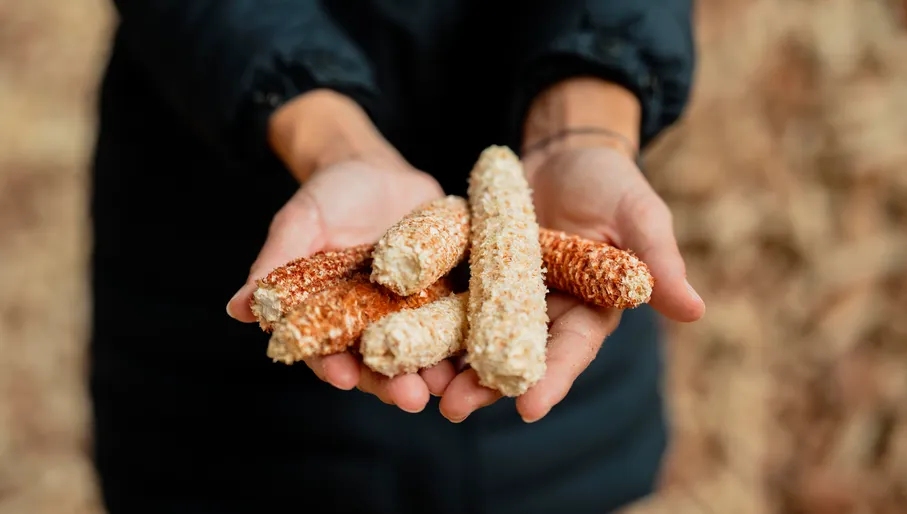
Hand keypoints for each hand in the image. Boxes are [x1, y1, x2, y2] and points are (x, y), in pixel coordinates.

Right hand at [226, 91, 451, 413]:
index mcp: (333, 317)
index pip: (330, 351)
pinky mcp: (448, 295)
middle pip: (382, 363)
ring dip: (435, 372)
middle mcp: (373, 324)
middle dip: (394, 384)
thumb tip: (236, 309)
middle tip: (410, 399)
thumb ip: (276, 264)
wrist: (378, 170)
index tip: (344, 376)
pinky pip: (459, 322)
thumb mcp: (300, 222)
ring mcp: (413, 313)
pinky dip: (469, 340)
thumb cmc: (329, 196)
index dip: (334, 366)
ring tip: (447, 385)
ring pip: (424, 352)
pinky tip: (480, 353)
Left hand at [438, 145, 705, 422]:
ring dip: (451, 364)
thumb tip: (696, 310)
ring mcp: (505, 296)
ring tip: (420, 388)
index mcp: (589, 308)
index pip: (571, 351)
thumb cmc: (610, 181)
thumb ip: (658, 261)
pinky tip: (400, 339)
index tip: (529, 408)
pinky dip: (428, 321)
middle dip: (487, 386)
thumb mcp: (638, 214)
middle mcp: (544, 312)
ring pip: (476, 338)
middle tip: (455, 410)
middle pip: (515, 355)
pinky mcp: (474, 275)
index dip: (552, 380)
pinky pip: (450, 302)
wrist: (561, 151)